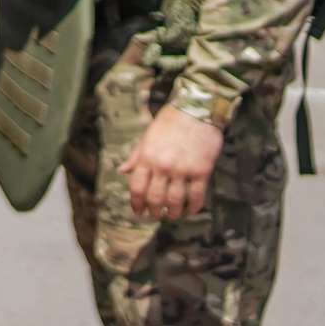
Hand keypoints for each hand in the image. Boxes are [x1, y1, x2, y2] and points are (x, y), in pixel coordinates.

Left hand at [118, 104, 223, 220]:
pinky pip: (197, 196)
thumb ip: (136, 156)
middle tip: (156, 216)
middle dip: (154, 212)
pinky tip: (191, 210)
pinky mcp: (202, 171)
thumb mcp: (147, 136)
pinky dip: (193, 207)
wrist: (196, 110)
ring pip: (175, 201)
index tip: (138, 211)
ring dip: (173, 213)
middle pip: (155, 199)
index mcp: (147, 157)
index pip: (136, 188)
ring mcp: (182, 170)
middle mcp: (162, 166)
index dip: (136, 203)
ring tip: (172, 215)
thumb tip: (122, 171)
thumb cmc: (170, 121)